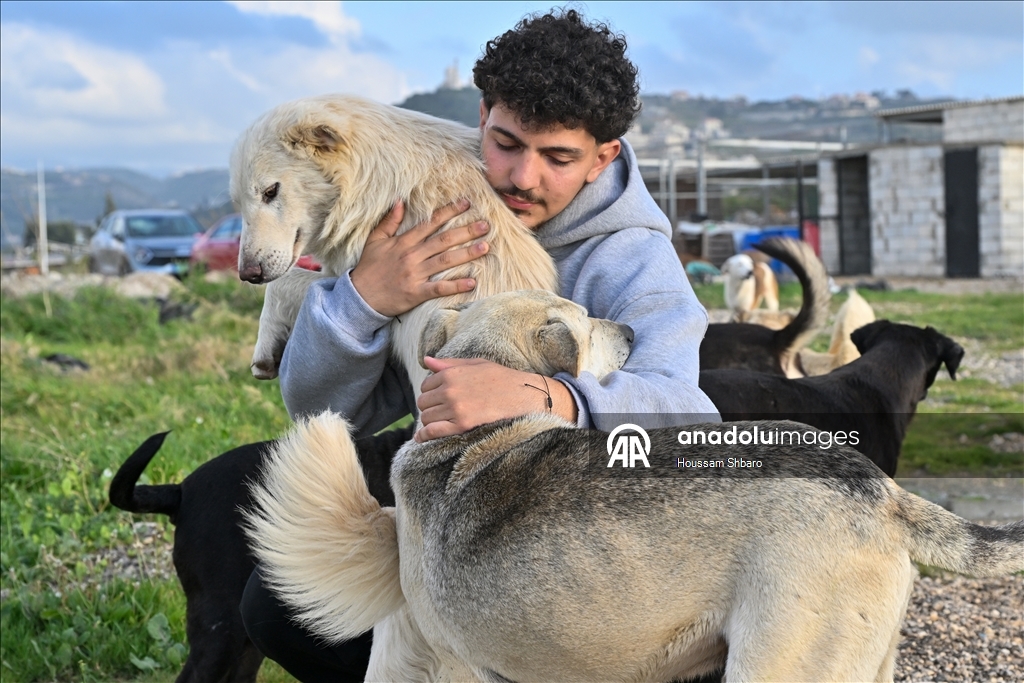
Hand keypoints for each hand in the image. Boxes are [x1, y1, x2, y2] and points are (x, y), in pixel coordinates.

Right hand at [350, 199, 489, 317]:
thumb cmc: (369, 268)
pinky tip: (472, 282)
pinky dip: (456, 286)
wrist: (360, 296)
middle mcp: (412, 256)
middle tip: (486, 225)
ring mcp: (415, 274)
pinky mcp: (416, 293)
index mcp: (404, 242)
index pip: (431, 223)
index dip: (449, 212)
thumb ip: (389, 221)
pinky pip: (439, 288)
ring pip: (445, 261)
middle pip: (443, 240)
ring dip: (467, 254)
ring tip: (485, 247)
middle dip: (466, 231)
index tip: (467, 204)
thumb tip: (400, 201)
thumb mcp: (375, 240)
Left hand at [415, 357, 577, 441]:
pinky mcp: (462, 424)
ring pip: (426, 417)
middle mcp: (449, 390)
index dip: (431, 392)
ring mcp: (455, 408)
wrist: (523, 395)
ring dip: (429, 421)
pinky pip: (433, 431)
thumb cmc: (501, 378)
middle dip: (429, 406)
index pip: (426, 385)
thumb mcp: (475, 364)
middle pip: (423, 402)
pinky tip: (420, 438)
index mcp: (451, 374)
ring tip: (438, 422)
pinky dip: (424, 436)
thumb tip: (426, 360)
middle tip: (440, 411)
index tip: (439, 398)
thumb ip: (449, 364)